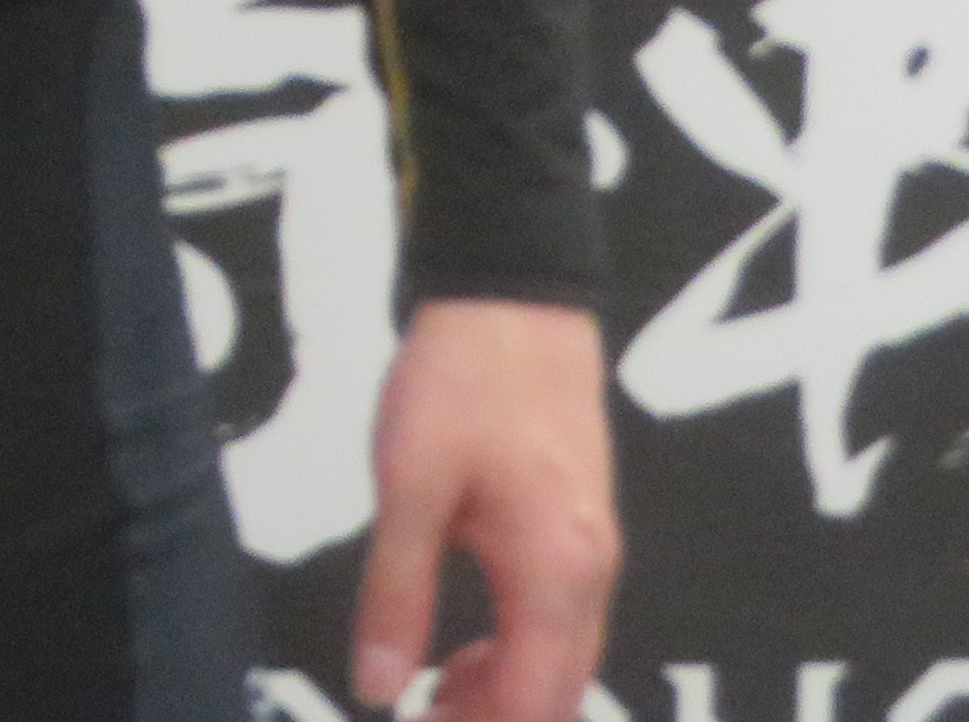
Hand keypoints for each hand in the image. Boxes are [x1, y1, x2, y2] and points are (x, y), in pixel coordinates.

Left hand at [354, 297, 618, 717]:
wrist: (511, 289)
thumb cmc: (460, 380)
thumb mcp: (408, 486)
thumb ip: (395, 592)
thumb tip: (376, 687)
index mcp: (555, 574)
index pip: (534, 705)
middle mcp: (590, 573)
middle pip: (558, 694)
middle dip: (491, 720)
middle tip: (417, 717)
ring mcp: (592, 547)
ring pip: (561, 658)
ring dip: (502, 691)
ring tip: (428, 690)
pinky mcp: (578, 522)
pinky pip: (559, 619)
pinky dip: (514, 650)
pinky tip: (460, 641)